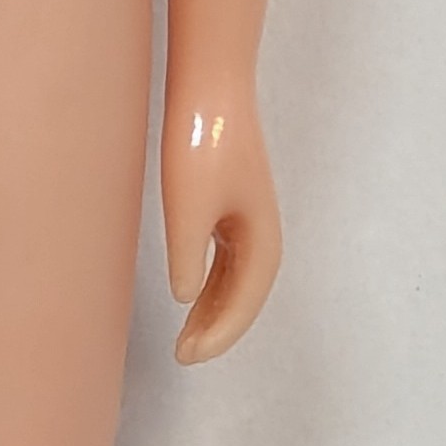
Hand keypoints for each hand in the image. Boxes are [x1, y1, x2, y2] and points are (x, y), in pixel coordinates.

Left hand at [161, 73, 280, 363]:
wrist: (210, 89)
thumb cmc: (201, 142)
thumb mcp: (188, 206)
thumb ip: (188, 256)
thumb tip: (185, 297)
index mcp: (261, 236)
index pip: (246, 300)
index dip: (220, 333)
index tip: (189, 355)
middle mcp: (262, 231)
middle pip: (245, 296)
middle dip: (218, 329)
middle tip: (183, 355)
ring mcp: (249, 218)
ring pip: (237, 281)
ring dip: (215, 311)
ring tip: (185, 338)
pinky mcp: (232, 204)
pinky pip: (228, 260)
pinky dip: (212, 285)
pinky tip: (191, 298)